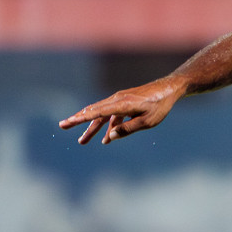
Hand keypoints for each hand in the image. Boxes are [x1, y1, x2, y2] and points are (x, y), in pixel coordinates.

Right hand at [60, 77, 183, 143]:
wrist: (168, 89)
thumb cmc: (160, 106)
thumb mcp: (147, 121)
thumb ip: (128, 129)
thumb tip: (109, 137)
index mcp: (122, 104)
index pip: (97, 112)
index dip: (81, 118)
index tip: (68, 122)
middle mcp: (117, 100)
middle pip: (94, 111)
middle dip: (78, 120)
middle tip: (62, 126)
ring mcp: (120, 100)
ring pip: (101, 115)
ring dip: (92, 128)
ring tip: (82, 142)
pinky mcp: (124, 103)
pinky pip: (112, 116)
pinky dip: (107, 127)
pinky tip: (105, 139)